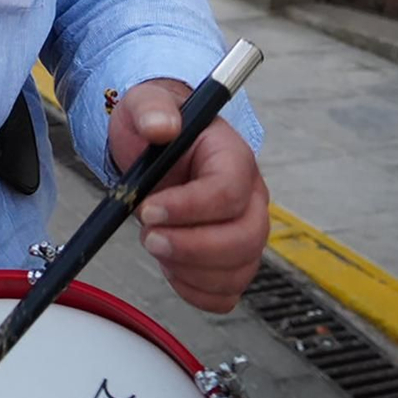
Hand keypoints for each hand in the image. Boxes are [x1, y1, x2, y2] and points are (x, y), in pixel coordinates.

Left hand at [110, 78, 268, 312]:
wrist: (157, 149)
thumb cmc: (157, 126)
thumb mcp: (147, 104)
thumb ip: (152, 109)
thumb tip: (161, 125)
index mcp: (234, 158)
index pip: (229, 192)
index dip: (190, 207)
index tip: (149, 209)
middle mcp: (250, 199)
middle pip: (245, 238)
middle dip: (192, 247)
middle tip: (149, 237)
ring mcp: (245, 232)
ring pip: (238, 270)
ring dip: (189, 270)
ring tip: (155, 245)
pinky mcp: (232, 261)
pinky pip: (226, 293)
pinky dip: (195, 291)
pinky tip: (170, 268)